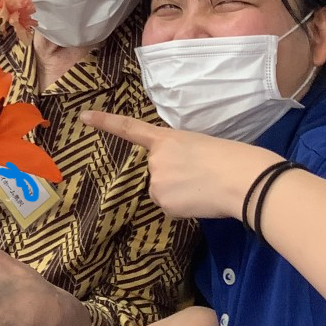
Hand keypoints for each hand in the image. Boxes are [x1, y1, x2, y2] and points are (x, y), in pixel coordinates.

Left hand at [81, 110, 280, 220]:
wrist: (242, 178)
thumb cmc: (231, 157)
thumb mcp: (199, 145)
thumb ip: (178, 155)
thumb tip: (176, 176)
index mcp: (165, 138)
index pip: (129, 128)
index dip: (105, 122)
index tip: (83, 117)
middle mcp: (154, 159)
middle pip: (156, 173)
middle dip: (174, 177)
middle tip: (201, 175)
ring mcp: (156, 182)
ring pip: (163, 192)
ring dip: (179, 193)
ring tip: (205, 187)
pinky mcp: (164, 203)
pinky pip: (170, 208)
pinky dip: (184, 208)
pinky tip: (201, 200)